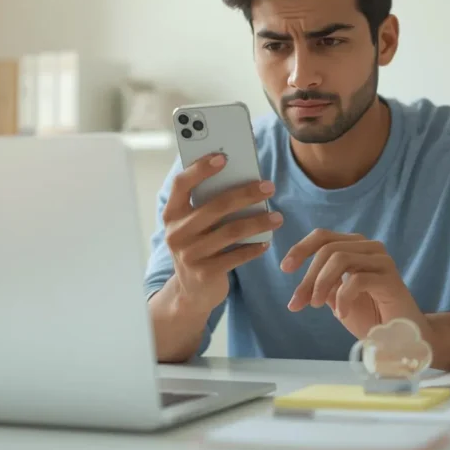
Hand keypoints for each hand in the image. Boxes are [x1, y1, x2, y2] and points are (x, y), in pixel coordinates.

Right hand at [162, 154, 282, 313]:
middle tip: (269, 186)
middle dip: (245, 194)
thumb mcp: (194, 225)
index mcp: (172, 213)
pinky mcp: (205, 273)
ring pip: (231, 231)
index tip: (223, 157)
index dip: (200, 169)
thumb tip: (243, 178)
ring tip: (277, 217)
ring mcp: (189, 254)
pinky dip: (254, 248)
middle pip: (215, 206)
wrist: (190, 292)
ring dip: (258, 222)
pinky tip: (267, 242)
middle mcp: (177, 233)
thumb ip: (208, 204)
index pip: (181, 184)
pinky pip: (236, 256)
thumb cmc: (199, 246)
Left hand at [281, 229, 425, 339]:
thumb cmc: (370, 316)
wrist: (401, 337)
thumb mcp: (336, 299)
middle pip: (328, 249)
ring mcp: (381, 261)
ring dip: (321, 283)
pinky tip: (341, 313)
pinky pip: (357, 279)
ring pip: (340, 258)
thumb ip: (320, 287)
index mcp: (354, 247)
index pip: (323, 237)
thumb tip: (298, 290)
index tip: (285, 268)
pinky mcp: (390, 278)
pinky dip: (343, 297)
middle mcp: (369, 248)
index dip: (300, 248)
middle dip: (308, 276)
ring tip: (317, 305)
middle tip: (299, 302)